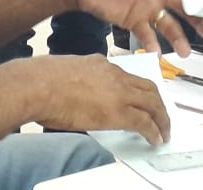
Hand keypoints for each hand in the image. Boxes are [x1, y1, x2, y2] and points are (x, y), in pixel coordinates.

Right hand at [26, 55, 170, 144]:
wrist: (38, 85)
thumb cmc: (42, 80)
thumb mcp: (67, 71)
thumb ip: (80, 79)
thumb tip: (80, 93)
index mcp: (101, 64)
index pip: (129, 76)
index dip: (140, 90)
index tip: (143, 99)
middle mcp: (115, 74)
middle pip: (148, 87)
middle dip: (158, 103)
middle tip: (162, 115)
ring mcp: (118, 91)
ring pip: (152, 103)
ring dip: (161, 118)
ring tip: (164, 130)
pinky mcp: (118, 112)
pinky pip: (145, 122)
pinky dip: (154, 131)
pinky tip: (155, 139)